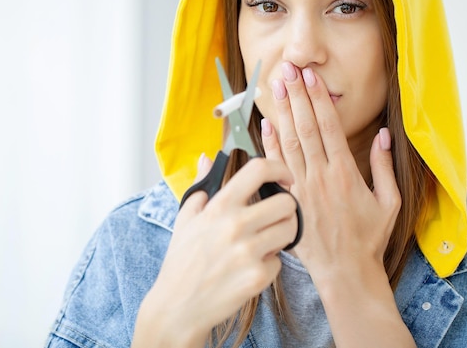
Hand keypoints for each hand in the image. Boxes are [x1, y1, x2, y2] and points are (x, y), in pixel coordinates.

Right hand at [132, 154, 297, 347]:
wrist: (177, 308)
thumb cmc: (181, 263)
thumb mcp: (185, 219)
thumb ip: (201, 186)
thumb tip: (206, 158)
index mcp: (219, 206)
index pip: (259, 170)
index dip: (280, 168)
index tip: (285, 178)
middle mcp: (235, 225)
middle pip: (287, 203)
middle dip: (286, 209)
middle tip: (275, 219)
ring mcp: (248, 251)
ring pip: (290, 231)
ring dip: (281, 236)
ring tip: (264, 243)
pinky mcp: (257, 277)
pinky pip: (279, 262)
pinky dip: (269, 266)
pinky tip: (250, 269)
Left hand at [262, 62, 400, 282]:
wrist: (345, 272)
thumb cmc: (368, 238)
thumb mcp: (388, 202)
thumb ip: (383, 166)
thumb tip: (383, 135)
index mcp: (345, 173)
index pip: (329, 127)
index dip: (319, 100)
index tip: (311, 77)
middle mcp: (321, 176)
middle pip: (306, 128)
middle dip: (296, 96)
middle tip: (288, 70)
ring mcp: (301, 189)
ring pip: (289, 143)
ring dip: (281, 113)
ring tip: (275, 87)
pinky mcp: (288, 201)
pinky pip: (276, 169)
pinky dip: (269, 145)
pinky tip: (265, 125)